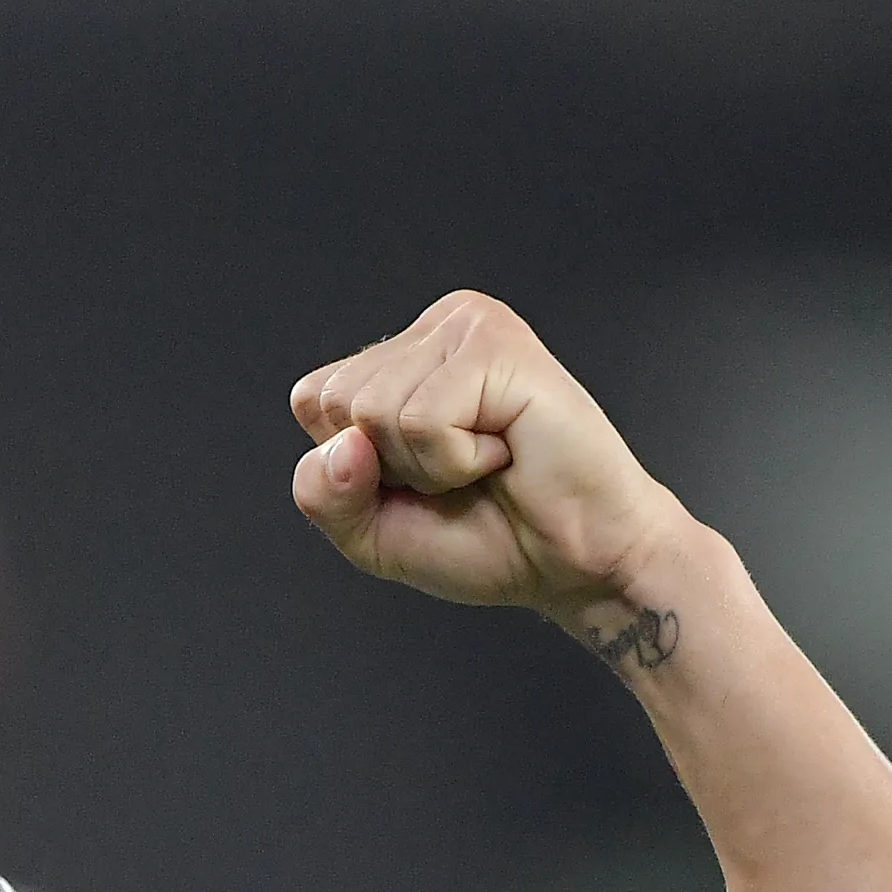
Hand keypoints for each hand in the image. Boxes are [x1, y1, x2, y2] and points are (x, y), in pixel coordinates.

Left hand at [288, 291, 687, 621]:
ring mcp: (466, 327)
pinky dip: (456, 461)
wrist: (579, 565)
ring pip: (373, 412)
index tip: (422, 477)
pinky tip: (506, 451)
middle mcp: (433, 328)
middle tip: (462, 472)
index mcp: (402, 357)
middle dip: (390, 466)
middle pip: (336, 404)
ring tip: (488, 461)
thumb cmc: (491, 539)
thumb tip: (340, 447)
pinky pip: (419, 421)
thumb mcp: (370, 531)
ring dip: (428, 465)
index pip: (313, 400)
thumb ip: (322, 493)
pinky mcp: (497, 345)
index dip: (354, 464)